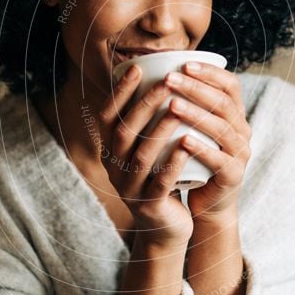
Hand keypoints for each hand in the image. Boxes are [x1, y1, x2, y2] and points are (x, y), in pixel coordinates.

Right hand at [97, 64, 194, 247]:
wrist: (166, 226)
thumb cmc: (161, 176)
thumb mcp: (147, 148)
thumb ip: (146, 121)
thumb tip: (156, 74)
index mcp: (111, 151)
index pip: (108, 117)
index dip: (120, 93)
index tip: (137, 68)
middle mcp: (115, 168)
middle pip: (124, 132)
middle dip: (144, 105)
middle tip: (166, 82)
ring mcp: (130, 189)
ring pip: (142, 156)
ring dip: (159, 130)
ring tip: (178, 108)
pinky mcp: (149, 206)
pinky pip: (160, 182)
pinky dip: (173, 163)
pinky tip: (186, 145)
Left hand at [163, 62, 251, 222]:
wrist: (207, 201)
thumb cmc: (193, 157)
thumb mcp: (193, 127)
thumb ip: (185, 102)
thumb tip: (156, 69)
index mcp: (234, 114)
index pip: (230, 84)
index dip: (210, 73)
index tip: (184, 63)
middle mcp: (242, 130)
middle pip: (223, 103)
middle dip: (195, 88)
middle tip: (169, 79)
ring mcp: (240, 153)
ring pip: (221, 128)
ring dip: (195, 114)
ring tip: (171, 105)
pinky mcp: (233, 175)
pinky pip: (219, 159)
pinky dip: (201, 149)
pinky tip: (182, 140)